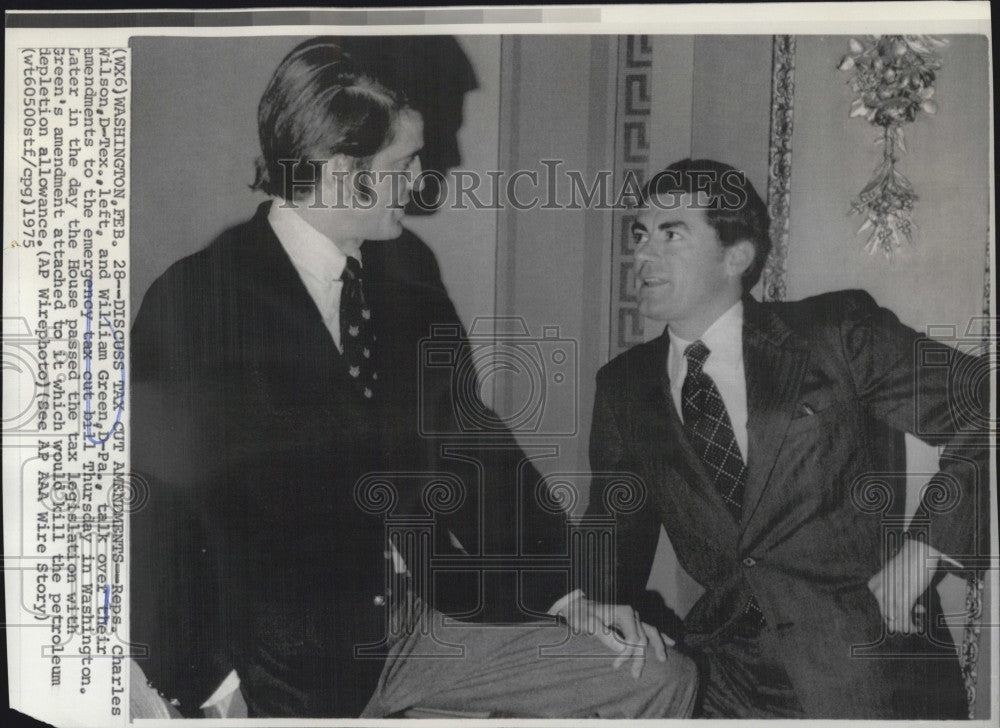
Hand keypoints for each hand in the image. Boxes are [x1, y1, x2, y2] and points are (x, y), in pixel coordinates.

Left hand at [555, 594, 673, 678]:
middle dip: (641, 657)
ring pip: (651, 633)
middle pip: (643, 638)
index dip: (628, 654)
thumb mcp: (588, 623)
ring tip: (663, 661)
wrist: (577, 607)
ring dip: (656, 647)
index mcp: (624, 612)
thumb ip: (605, 635)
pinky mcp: (632, 622)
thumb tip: (623, 649)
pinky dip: (660, 637)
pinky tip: (671, 643)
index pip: (634, 638)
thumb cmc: (581, 615)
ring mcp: (634, 617)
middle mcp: (632, 613)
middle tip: (636, 675)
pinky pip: (649, 629)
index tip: (616, 666)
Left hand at [867, 535, 942, 633]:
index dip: (896, 614)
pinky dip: (911, 626)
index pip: (882, 609)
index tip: (911, 608)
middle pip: (887, 617)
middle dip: (902, 620)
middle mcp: (879, 591)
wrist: (919, 552)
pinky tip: (918, 626)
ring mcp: (890, 596)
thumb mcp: (895, 579)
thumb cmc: (910, 565)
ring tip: (919, 619)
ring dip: (908, 625)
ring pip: (895, 622)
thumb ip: (892, 594)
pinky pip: (905, 620)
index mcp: (874, 586)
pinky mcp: (903, 599)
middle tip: (916, 614)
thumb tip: (894, 618)